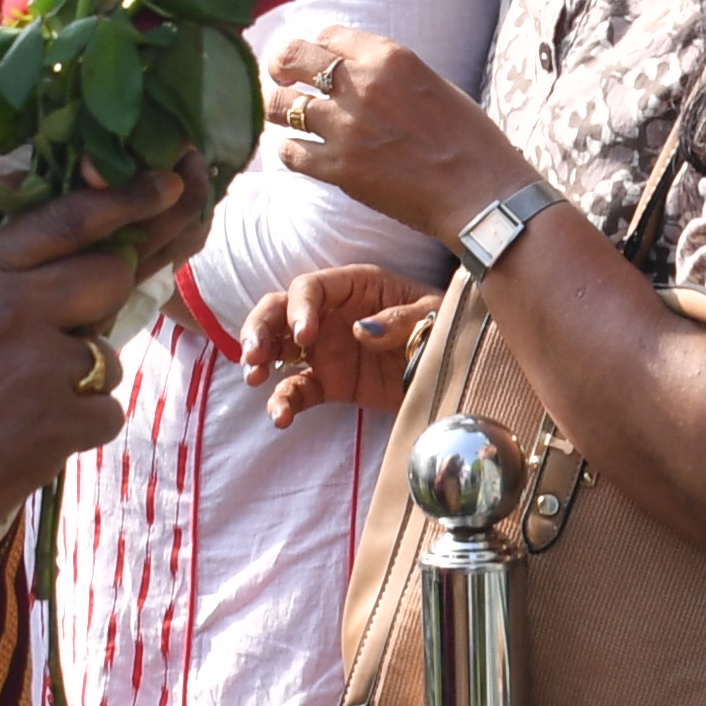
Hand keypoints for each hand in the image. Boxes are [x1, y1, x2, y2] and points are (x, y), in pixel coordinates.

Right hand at [0, 169, 194, 583]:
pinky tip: (29, 444)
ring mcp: (40, 365)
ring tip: (18, 412)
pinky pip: (105, 413)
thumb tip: (37, 282)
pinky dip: (77, 431)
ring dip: (78, 384)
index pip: (64, 219)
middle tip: (64, 343)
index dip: (125, 199)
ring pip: (107, 357)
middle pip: (108, 278)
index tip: (165, 184)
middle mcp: (12, 308)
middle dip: (101, 305)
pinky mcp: (57, 424)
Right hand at [239, 265, 432, 425]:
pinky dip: (284, 402)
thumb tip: (361, 330)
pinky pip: (298, 389)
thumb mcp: (432, 316)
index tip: (304, 335)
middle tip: (253, 354)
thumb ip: (399, 320)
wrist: (452, 369)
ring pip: (278, 347)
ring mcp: (326, 349)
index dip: (299, 308)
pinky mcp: (330, 382)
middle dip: (260, 328)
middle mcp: (331, 314)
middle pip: (280, 311)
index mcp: (354, 287)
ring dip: (260, 360)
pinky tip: (280, 417)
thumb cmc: (443, 326)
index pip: (311, 288)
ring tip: (254, 378)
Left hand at [261, 24, 532, 244]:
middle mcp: (361, 85)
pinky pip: (289, 152)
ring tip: (286, 117)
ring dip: (280, 109)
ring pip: (280, 105)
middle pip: (292, 57)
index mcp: (390, 57)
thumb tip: (356, 73)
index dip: (319, 48)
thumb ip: (390, 74)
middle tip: (281, 77)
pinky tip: (303, 153)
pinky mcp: (337, 168)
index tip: (316, 61)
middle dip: (281, 65)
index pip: (328, 34)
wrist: (481, 194)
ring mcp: (345, 127)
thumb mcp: (433, 84)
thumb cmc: (469, 141)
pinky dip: (291, 151)